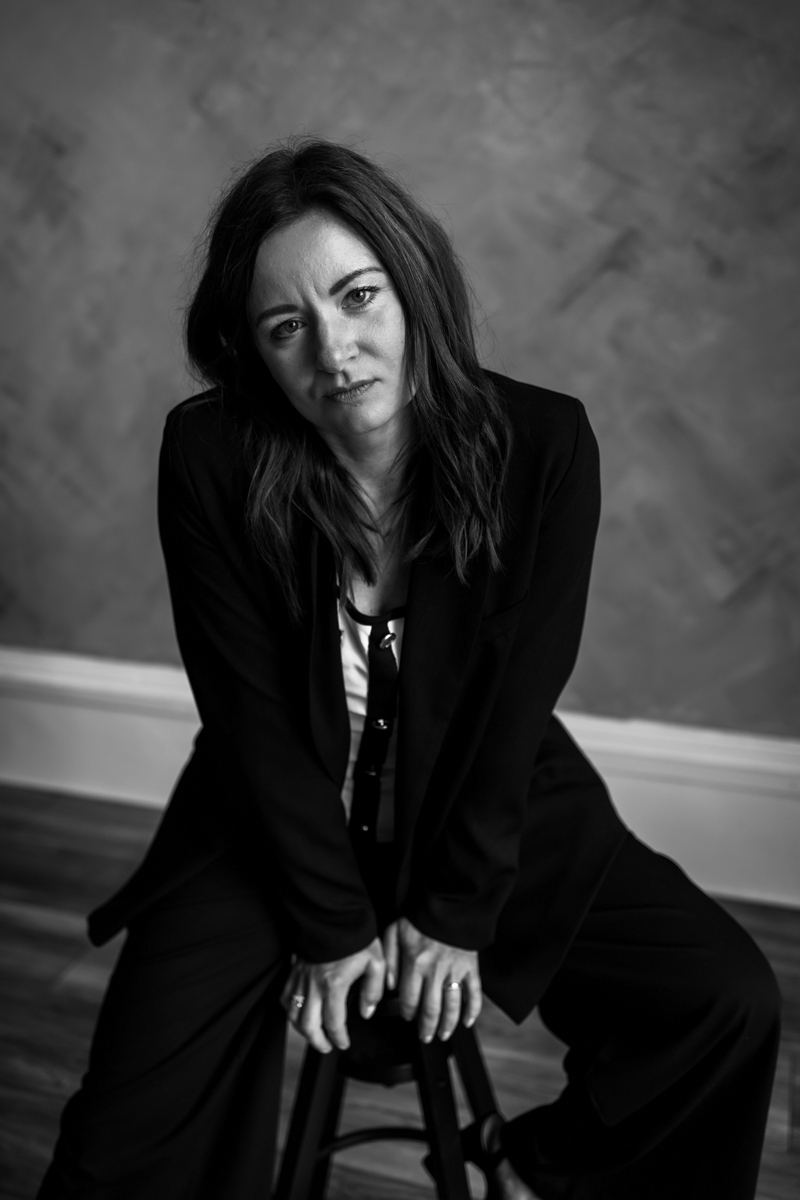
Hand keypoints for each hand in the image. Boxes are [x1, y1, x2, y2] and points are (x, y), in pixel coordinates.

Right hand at [281, 938, 385, 1053]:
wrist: (333, 915)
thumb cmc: (355, 937)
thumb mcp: (375, 962)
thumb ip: (373, 990)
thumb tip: (367, 1011)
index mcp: (334, 985)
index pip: (334, 1023)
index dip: (339, 1038)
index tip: (344, 1043)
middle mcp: (314, 986)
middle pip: (308, 1025)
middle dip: (317, 1042)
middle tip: (327, 1047)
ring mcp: (301, 979)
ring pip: (293, 1014)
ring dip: (302, 1030)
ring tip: (313, 1034)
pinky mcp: (294, 972)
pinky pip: (285, 997)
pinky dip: (290, 1010)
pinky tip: (298, 1013)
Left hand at [383, 917, 481, 1042]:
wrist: (447, 903)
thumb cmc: (419, 917)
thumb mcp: (394, 933)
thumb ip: (389, 960)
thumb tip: (388, 986)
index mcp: (415, 964)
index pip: (409, 1000)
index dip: (407, 1013)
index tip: (407, 1017)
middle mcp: (435, 971)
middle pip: (431, 1010)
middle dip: (426, 1028)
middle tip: (425, 1037)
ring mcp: (455, 971)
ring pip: (452, 1006)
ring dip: (447, 1025)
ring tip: (443, 1035)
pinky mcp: (471, 967)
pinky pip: (474, 993)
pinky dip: (473, 1010)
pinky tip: (467, 1021)